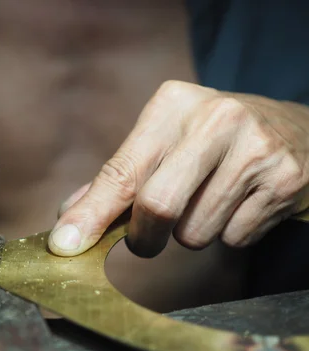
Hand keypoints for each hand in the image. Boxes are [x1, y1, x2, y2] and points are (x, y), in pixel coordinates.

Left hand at [50, 81, 308, 257]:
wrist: (296, 131)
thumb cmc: (211, 144)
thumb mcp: (164, 143)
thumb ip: (117, 178)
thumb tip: (69, 219)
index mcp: (172, 105)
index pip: (121, 171)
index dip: (92, 214)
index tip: (65, 244)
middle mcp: (215, 119)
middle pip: (157, 206)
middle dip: (144, 237)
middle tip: (147, 238)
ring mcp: (255, 148)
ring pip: (194, 234)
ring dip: (191, 234)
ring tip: (210, 202)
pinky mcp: (285, 181)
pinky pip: (234, 239)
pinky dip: (229, 233)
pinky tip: (241, 204)